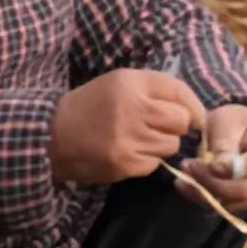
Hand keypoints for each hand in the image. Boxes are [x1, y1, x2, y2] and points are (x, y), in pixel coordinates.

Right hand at [49, 68, 205, 182]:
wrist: (51, 135)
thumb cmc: (91, 106)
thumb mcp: (119, 84)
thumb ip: (156, 91)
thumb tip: (195, 112)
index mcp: (131, 83)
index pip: (179, 92)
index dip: (193, 106)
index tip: (195, 116)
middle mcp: (133, 109)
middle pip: (181, 122)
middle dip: (176, 126)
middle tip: (159, 128)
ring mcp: (129, 139)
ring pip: (171, 146)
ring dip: (161, 144)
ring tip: (139, 139)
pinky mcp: (125, 164)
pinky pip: (154, 164)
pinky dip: (146, 160)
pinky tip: (128, 152)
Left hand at [175, 104, 246, 211]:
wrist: (239, 132)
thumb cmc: (234, 122)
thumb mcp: (227, 122)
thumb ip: (224, 144)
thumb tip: (218, 169)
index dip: (235, 168)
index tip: (210, 163)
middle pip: (245, 190)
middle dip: (213, 182)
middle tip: (188, 167)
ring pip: (233, 202)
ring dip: (205, 193)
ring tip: (183, 177)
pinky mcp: (242, 202)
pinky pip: (224, 207)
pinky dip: (203, 198)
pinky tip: (186, 185)